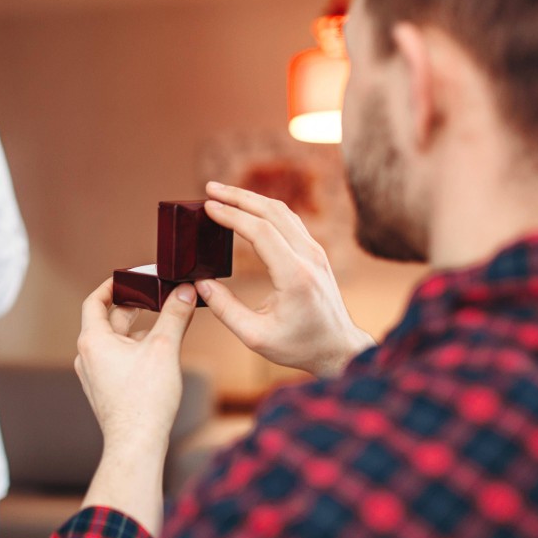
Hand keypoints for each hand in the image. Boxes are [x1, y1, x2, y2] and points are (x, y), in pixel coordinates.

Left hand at [75, 279, 196, 536]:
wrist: (137, 445)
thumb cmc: (145, 399)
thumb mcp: (165, 348)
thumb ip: (175, 315)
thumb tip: (185, 290)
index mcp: (93, 340)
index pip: (95, 301)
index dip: (113, 285)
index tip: (131, 277)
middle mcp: (88, 356)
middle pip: (109, 320)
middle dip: (135, 307)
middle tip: (158, 296)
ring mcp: (94, 376)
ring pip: (116, 342)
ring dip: (139, 330)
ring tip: (166, 323)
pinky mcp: (106, 391)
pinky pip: (119, 361)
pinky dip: (136, 350)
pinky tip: (160, 353)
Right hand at [197, 181, 374, 377]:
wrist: (338, 348)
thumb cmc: (299, 346)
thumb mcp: (255, 336)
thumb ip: (225, 309)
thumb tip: (200, 283)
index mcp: (295, 276)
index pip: (260, 232)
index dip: (232, 215)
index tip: (208, 206)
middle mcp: (309, 257)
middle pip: (272, 212)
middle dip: (238, 196)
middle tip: (209, 188)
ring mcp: (315, 252)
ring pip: (283, 212)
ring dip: (252, 199)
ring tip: (223, 194)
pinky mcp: (315, 253)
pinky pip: (290, 220)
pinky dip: (265, 209)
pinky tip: (248, 209)